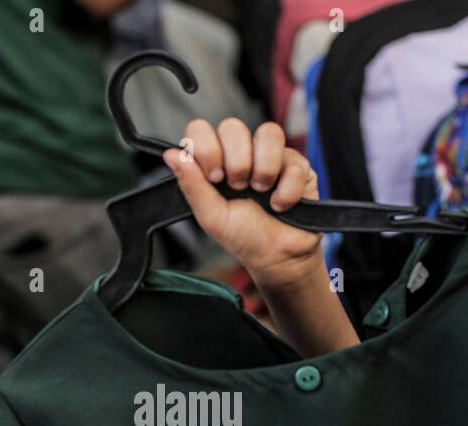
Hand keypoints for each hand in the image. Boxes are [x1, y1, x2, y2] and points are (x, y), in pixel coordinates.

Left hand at [163, 118, 357, 355]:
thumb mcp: (211, 216)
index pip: (201, 129)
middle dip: (236, 162)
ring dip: (263, 169)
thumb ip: (191, 185)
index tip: (214, 177)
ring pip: (268, 132)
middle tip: (239, 188)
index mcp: (215, 161)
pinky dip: (286, 190)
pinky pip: (293, 161)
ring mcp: (271, 156)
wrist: (278, 257)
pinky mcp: (298, 165)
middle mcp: (242, 153)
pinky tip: (280, 204)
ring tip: (261, 193)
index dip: (206, 148)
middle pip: (233, 126)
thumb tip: (170, 155)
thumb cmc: (244, 237)